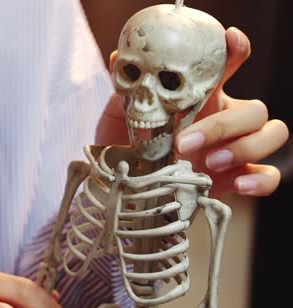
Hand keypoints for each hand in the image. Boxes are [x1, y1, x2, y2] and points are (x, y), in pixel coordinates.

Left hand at [96, 27, 288, 195]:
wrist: (121, 186)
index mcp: (202, 98)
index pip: (228, 67)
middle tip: (184, 144)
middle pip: (254, 110)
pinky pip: (270, 176)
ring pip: (271, 134)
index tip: (231, 41)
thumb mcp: (120, 119)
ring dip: (245, 148)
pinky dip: (260, 181)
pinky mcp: (238, 179)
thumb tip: (116, 58)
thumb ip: (125, 94)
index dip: (235, 52)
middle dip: (223, 126)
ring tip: (210, 163)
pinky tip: (239, 185)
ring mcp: (234, 149)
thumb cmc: (125, 147)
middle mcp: (225, 119)